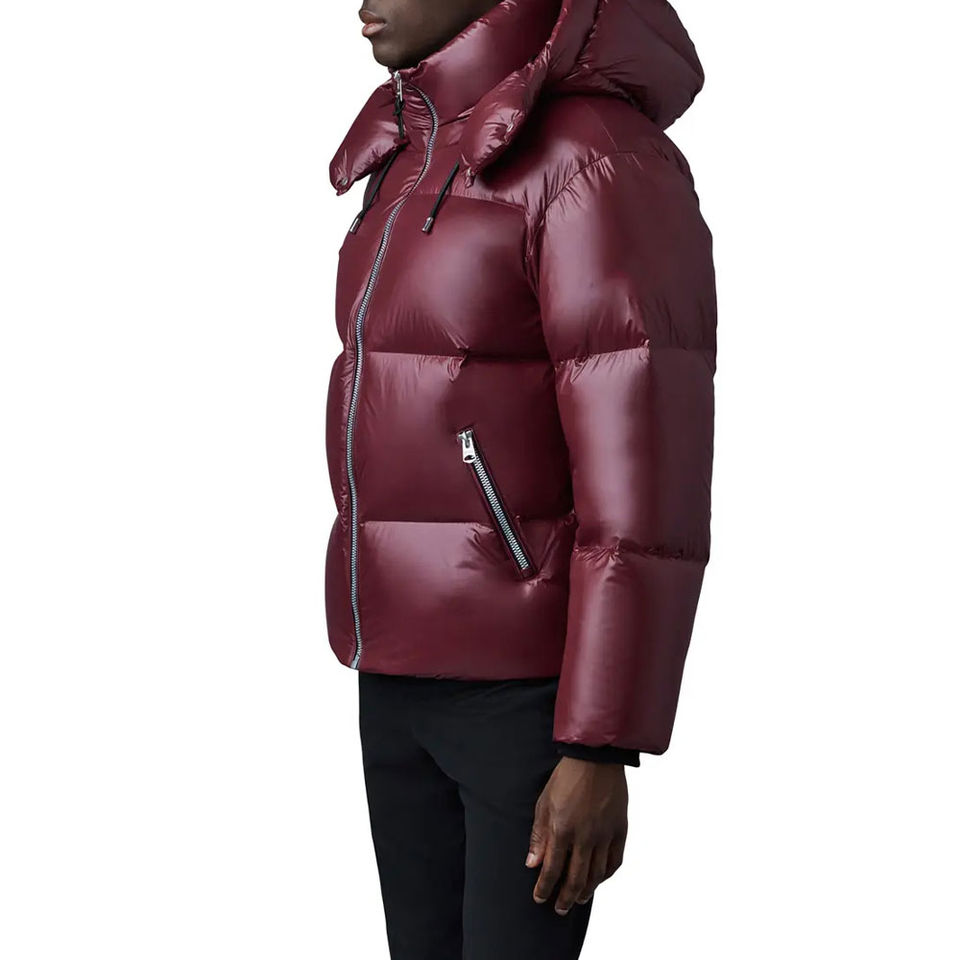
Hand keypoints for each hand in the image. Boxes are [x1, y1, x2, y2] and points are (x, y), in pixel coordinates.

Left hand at [526, 756, 628, 914]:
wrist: (596, 758)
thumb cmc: (566, 777)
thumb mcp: (544, 803)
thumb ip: (539, 836)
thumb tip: (532, 863)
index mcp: (563, 829)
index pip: (552, 869)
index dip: (545, 888)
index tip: (540, 898)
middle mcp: (585, 837)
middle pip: (575, 879)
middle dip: (565, 897)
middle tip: (559, 908)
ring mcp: (604, 835)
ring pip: (596, 875)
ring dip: (586, 891)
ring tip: (578, 899)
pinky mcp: (620, 830)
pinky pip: (615, 861)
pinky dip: (606, 875)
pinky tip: (599, 880)